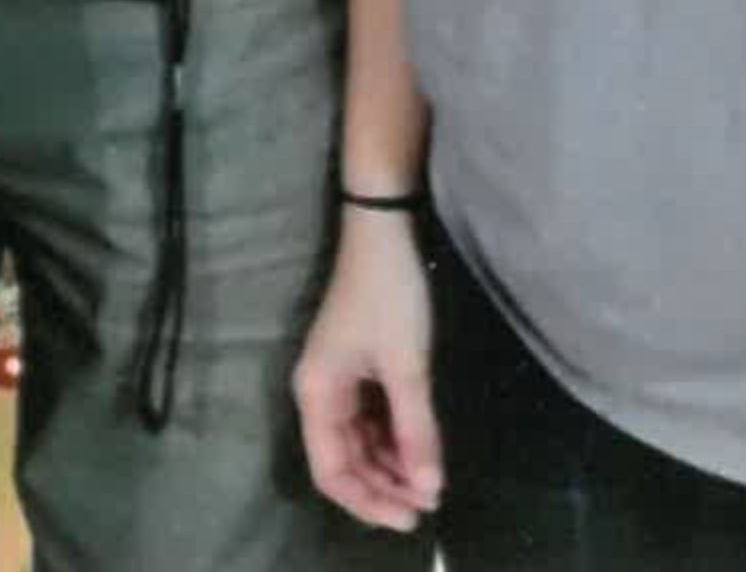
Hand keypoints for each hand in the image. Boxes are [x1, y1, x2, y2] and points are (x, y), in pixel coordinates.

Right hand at [293, 208, 442, 533]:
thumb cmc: (388, 296)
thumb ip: (416, 431)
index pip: (332, 472)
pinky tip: (420, 448)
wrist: (383, 228)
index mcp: (316, 394)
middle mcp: (320, 392)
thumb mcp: (406, 366)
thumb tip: (429, 490)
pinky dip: (393, 438)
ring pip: (360, 441)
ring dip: (391, 464)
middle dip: (383, 487)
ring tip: (428, 480)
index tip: (410, 518)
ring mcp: (338, 379)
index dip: (368, 503)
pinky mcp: (357, 366)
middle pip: (344, 460)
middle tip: (427, 504)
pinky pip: (370, 418)